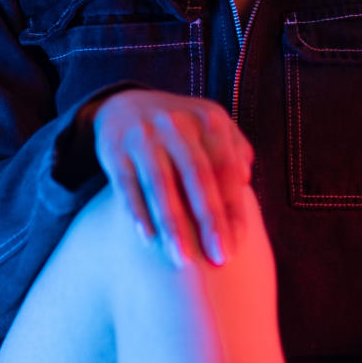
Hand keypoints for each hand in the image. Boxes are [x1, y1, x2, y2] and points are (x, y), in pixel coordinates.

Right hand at [92, 89, 254, 267]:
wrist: (124, 104)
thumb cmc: (180, 128)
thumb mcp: (209, 125)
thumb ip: (235, 149)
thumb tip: (246, 180)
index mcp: (208, 120)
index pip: (226, 168)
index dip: (234, 207)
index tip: (239, 243)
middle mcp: (177, 124)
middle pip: (197, 176)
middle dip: (210, 220)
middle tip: (220, 257)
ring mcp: (144, 136)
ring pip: (160, 184)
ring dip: (173, 224)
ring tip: (183, 258)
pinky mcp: (115, 149)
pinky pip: (127, 185)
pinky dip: (138, 212)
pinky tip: (148, 238)